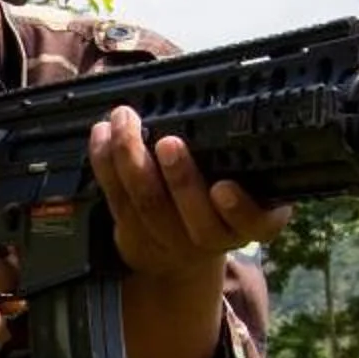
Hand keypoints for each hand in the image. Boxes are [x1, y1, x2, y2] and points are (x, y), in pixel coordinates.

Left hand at [89, 104, 292, 278]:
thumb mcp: (251, 186)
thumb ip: (246, 159)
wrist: (180, 253)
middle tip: (169, 143)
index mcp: (250, 224)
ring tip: (126, 121)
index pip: (256, 223)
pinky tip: (103, 133)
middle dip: (180, 179)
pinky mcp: (131, 233)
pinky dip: (105, 161)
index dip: (238, 209)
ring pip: (149, 204)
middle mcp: (211, 239)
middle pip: (195, 218)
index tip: (223, 187)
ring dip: (133, 159)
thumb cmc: (220, 202)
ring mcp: (169, 240)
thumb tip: (240, 105)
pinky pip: (115, 197)